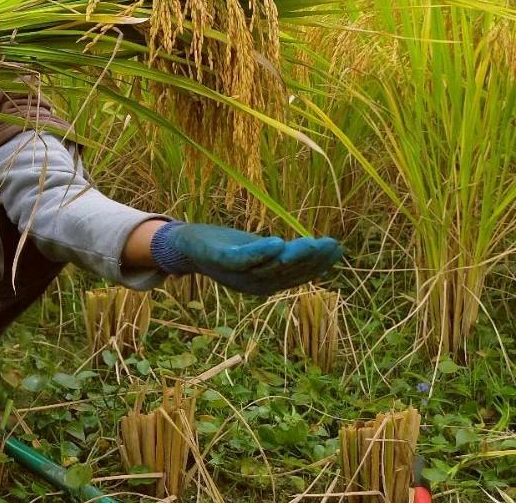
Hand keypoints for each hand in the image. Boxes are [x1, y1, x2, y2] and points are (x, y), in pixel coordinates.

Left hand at [152, 221, 342, 296]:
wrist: (187, 244)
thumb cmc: (226, 247)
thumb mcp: (258, 252)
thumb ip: (284, 255)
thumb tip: (319, 250)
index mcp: (266, 283)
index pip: (297, 275)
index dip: (318, 264)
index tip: (338, 248)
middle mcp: (254, 283)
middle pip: (287, 273)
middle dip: (311, 260)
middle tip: (332, 245)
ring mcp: (237, 274)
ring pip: (269, 267)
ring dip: (291, 256)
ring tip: (311, 242)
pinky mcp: (220, 260)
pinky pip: (242, 260)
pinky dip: (259, 253)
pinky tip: (276, 241)